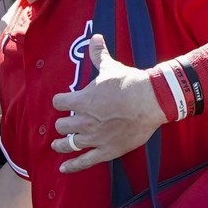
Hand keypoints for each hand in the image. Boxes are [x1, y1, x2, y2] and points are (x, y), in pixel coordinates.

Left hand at [50, 35, 165, 173]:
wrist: (150, 101)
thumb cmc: (128, 83)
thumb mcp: (110, 68)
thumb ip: (98, 55)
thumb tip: (96, 37)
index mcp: (80, 100)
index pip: (58, 102)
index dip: (61, 101)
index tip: (63, 101)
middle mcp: (83, 120)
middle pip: (62, 125)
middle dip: (63, 123)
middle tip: (66, 123)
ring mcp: (94, 137)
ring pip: (69, 143)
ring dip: (62, 143)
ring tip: (57, 145)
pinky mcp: (106, 150)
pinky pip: (84, 161)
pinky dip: (72, 166)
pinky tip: (63, 169)